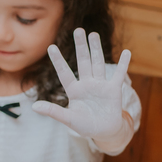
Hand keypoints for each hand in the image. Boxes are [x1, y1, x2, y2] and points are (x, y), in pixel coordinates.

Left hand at [32, 28, 139, 154]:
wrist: (105, 131)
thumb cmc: (86, 125)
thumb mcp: (69, 119)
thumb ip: (53, 111)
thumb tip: (34, 107)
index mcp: (74, 90)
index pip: (64, 73)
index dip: (58, 61)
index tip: (51, 47)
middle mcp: (87, 84)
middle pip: (83, 62)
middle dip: (81, 46)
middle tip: (78, 30)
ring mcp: (101, 85)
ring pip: (98, 63)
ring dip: (96, 49)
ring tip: (93, 34)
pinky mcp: (113, 89)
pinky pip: (119, 74)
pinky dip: (123, 64)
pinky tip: (127, 52)